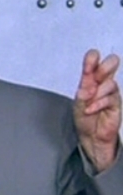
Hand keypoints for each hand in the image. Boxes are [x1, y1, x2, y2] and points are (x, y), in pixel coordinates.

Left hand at [73, 49, 121, 171]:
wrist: (90, 136)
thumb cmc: (83, 117)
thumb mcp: (77, 104)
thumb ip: (81, 95)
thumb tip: (85, 89)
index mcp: (90, 78)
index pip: (94, 59)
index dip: (92, 58)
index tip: (86, 67)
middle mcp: (102, 82)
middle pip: (112, 62)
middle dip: (103, 68)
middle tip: (93, 79)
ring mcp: (111, 92)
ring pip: (110, 83)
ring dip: (96, 93)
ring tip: (88, 103)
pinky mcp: (116, 103)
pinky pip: (110, 98)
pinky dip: (98, 104)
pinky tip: (90, 110)